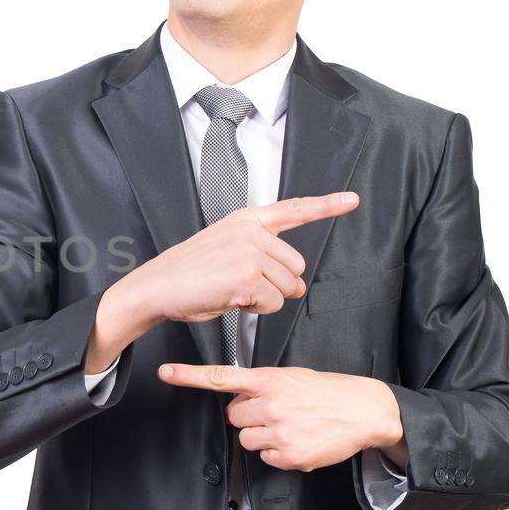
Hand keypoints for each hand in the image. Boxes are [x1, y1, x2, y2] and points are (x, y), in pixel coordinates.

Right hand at [85, 192, 359, 372]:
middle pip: (295, 266)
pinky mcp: (247, 276)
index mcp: (246, 220)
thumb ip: (262, 255)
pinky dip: (255, 309)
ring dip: (265, 299)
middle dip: (278, 284)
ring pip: (286, 287)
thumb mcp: (225, 249)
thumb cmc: (188, 274)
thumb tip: (297, 284)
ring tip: (231, 291)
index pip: (293, 210)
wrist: (156, 286)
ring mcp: (250, 252)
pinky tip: (229, 299)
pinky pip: (272, 303)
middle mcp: (251, 231)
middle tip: (243, 287)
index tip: (352, 200)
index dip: (326, 205)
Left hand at [156, 362, 405, 472]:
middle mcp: (271, 404)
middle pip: (233, 417)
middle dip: (249, 416)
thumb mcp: (292, 377)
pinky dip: (279, 453)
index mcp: (270, 380)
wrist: (365, 410)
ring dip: (262, 436)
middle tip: (275, 412)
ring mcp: (280, 431)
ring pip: (247, 439)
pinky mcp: (290, 455)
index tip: (167, 372)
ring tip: (290, 426)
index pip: (222, 377)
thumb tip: (239, 404)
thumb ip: (262, 387)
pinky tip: (299, 440)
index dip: (190, 376)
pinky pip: (266, 458)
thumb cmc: (329, 391)